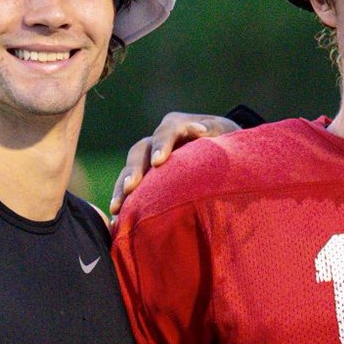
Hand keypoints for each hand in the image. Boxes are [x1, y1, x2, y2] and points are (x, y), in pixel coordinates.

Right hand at [109, 113, 237, 215]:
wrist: (222, 151)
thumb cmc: (227, 140)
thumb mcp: (225, 132)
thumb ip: (214, 130)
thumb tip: (201, 130)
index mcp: (176, 125)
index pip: (166, 132)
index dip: (161, 146)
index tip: (158, 162)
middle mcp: (157, 140)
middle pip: (139, 151)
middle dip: (134, 169)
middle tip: (130, 188)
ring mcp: (150, 158)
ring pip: (130, 169)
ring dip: (122, 188)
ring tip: (116, 208)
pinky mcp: (147, 175)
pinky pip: (131, 186)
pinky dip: (125, 199)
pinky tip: (118, 218)